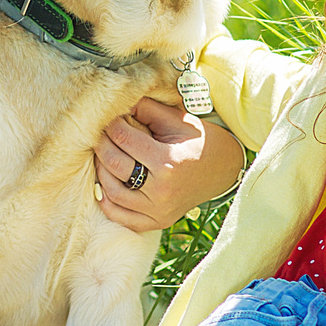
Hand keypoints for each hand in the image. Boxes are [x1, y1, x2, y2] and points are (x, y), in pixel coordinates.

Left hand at [94, 97, 245, 234]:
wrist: (224, 170)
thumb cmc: (200, 141)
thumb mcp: (178, 120)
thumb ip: (148, 110)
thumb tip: (120, 104)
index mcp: (168, 161)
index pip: (124, 139)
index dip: (112, 125)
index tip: (110, 118)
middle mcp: (161, 189)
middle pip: (114, 164)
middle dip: (103, 143)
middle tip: (102, 133)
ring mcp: (158, 210)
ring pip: (112, 192)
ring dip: (101, 170)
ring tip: (103, 155)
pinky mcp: (157, 221)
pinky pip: (121, 217)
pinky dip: (106, 201)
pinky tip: (104, 184)